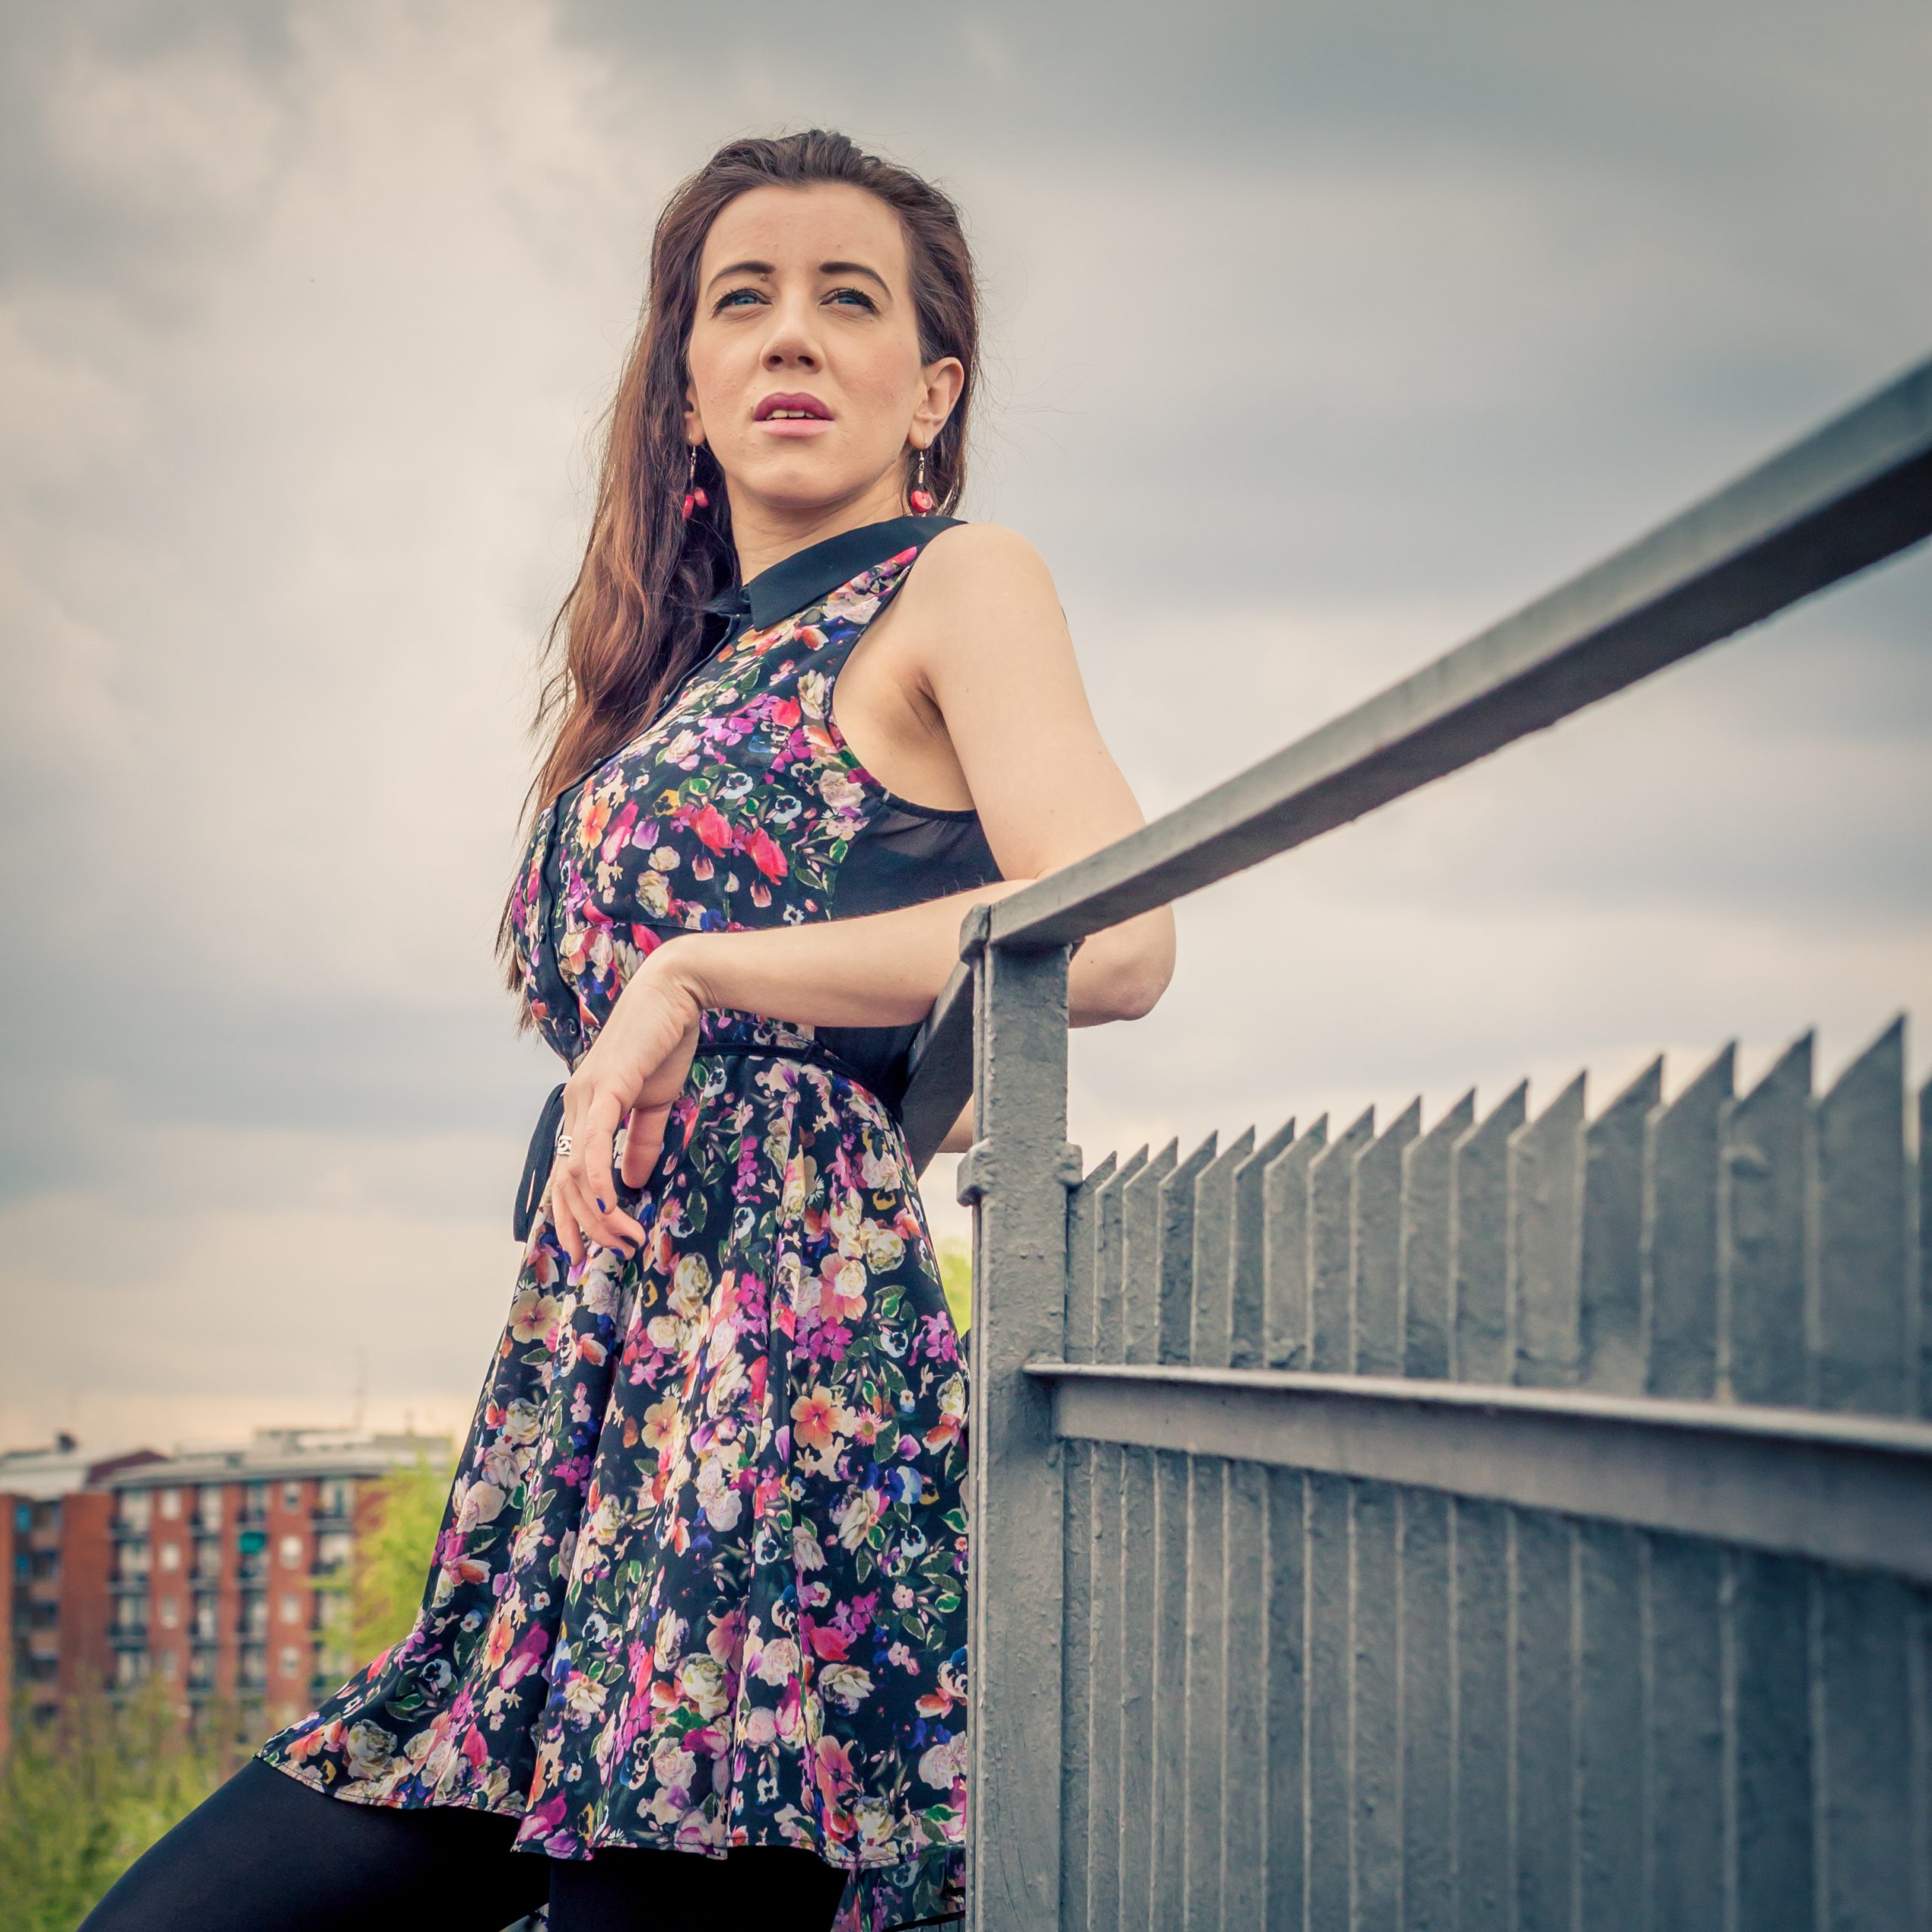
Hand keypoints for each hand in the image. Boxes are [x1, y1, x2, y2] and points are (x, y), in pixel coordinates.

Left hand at [549, 942, 702, 1267]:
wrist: (675, 993)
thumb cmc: (664, 1041)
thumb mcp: (655, 1102)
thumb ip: (641, 1141)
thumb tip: (632, 1182)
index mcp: (584, 1108)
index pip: (566, 1172)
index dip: (571, 1214)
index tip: (587, 1249)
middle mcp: (575, 1104)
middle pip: (565, 1181)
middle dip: (583, 1225)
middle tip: (610, 1254)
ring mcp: (586, 1096)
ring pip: (577, 1170)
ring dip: (598, 1212)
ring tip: (624, 1238)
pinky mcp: (607, 1088)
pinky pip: (595, 1143)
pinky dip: (599, 1179)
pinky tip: (611, 1205)